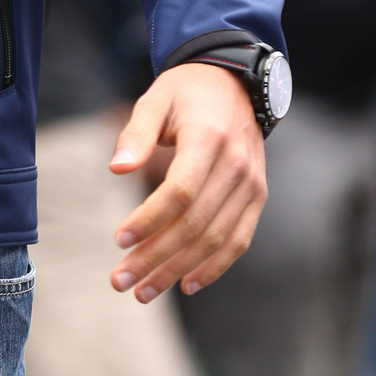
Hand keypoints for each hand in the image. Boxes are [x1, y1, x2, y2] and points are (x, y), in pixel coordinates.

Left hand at [108, 62, 265, 302]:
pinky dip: (214, 267)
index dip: (149, 220)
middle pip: (195, 224)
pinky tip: (186, 283)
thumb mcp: (155, 99)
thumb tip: (116, 169)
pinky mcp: (258, 197)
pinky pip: (239, 241)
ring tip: (143, 290)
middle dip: (156, 257)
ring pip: (215, 240)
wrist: (234, 84)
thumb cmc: (185, 93)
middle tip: (121, 280)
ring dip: (178, 270)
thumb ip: (136, 134)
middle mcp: (236, 165)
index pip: (179, 192)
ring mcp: (252, 184)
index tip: (119, 239)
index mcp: (208, 138)